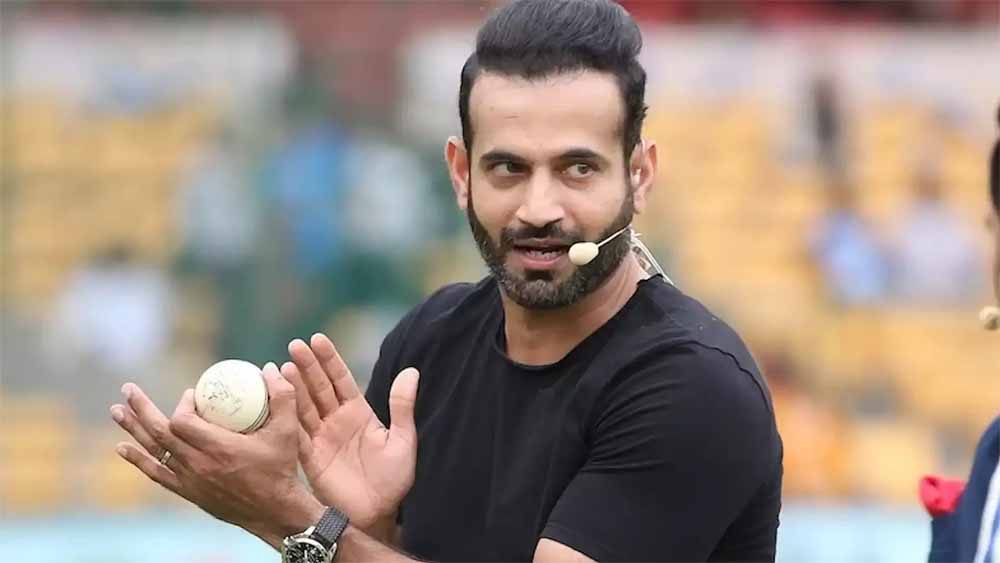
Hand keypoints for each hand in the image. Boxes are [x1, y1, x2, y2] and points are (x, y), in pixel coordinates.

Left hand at [110, 364, 323, 547]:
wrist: (273, 511)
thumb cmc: (281, 469)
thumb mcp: (288, 431)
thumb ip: (282, 397)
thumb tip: (271, 368)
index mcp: (219, 448)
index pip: (183, 422)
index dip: (182, 405)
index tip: (192, 395)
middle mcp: (198, 464)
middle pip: (160, 432)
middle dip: (142, 408)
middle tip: (129, 389)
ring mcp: (190, 479)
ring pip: (154, 451)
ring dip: (133, 429)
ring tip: (116, 410)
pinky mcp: (188, 491)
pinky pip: (156, 474)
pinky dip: (138, 460)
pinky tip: (122, 447)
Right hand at [283, 333, 418, 530]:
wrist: (378, 514)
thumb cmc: (394, 480)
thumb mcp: (403, 440)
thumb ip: (403, 406)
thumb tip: (412, 371)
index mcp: (358, 412)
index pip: (341, 379)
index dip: (330, 359)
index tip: (318, 339)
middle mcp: (336, 420)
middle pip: (319, 387)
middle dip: (307, 366)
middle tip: (295, 344)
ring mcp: (321, 437)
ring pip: (304, 405)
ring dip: (294, 386)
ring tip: (283, 365)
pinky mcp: (310, 456)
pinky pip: (296, 432)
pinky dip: (287, 415)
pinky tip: (278, 398)